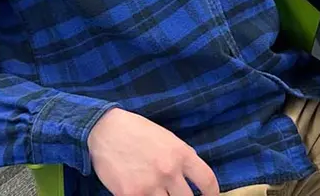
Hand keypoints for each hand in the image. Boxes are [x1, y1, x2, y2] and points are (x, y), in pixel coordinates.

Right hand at [88, 107, 218, 195]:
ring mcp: (150, 185)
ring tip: (162, 194)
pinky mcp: (130, 195)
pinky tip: (145, 194)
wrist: (105, 130)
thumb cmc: (137, 131)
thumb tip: (193, 176)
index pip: (207, 181)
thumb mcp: (168, 139)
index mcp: (182, 154)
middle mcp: (169, 171)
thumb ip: (182, 158)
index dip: (213, 193)